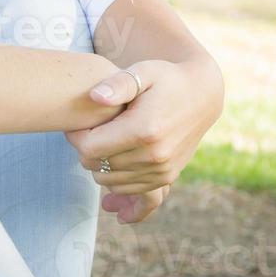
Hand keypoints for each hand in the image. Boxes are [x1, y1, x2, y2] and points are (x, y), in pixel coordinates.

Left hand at [64, 54, 223, 224]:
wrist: (201, 95)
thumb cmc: (166, 79)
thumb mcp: (143, 72)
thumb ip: (118, 83)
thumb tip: (94, 97)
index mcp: (144, 130)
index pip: (90, 148)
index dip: (75, 137)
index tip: (74, 125)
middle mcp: (154, 155)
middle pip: (99, 167)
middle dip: (86, 151)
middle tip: (85, 134)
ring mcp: (162, 170)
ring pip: (112, 183)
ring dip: (100, 169)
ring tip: (98, 146)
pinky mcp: (168, 177)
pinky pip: (133, 193)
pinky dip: (119, 191)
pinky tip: (110, 204)